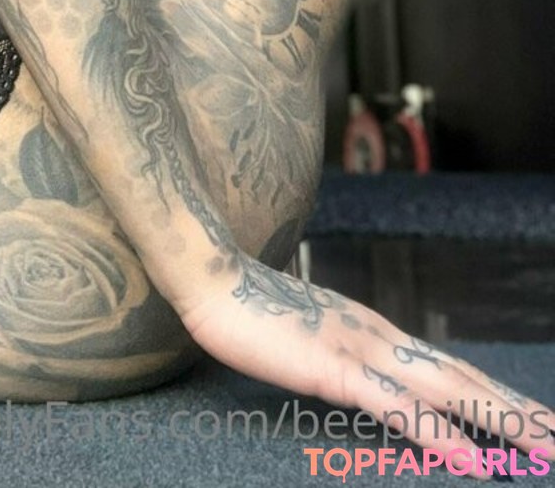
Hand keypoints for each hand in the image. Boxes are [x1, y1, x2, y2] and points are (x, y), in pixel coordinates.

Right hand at [185, 256, 554, 472]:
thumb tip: (358, 376)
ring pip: (447, 392)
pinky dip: (438, 432)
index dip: (495, 396)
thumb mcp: (302, 335)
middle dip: (518, 413)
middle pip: (464, 380)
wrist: (209, 274)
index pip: (449, 368)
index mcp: (374, 332)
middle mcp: (379, 337)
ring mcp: (360, 351)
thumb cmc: (246, 306)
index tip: (534, 421)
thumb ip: (336, 353)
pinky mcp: (333, 368)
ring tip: (544, 447)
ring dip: (502, 422)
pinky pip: (396, 407)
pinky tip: (469, 457)